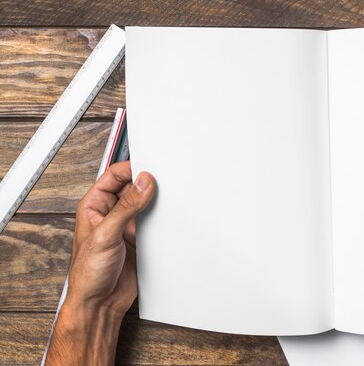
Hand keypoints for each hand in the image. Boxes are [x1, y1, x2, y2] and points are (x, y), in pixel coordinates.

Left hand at [46, 161, 154, 365]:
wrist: (100, 304)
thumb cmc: (87, 274)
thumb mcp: (105, 235)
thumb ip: (126, 207)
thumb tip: (143, 183)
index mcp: (94, 206)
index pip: (115, 175)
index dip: (132, 168)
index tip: (150, 169)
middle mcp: (111, 213)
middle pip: (134, 187)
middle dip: (149, 184)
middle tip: (164, 183)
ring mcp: (127, 226)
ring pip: (147, 204)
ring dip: (157, 203)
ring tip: (168, 201)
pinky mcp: (141, 239)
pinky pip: (156, 222)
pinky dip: (164, 220)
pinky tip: (168, 220)